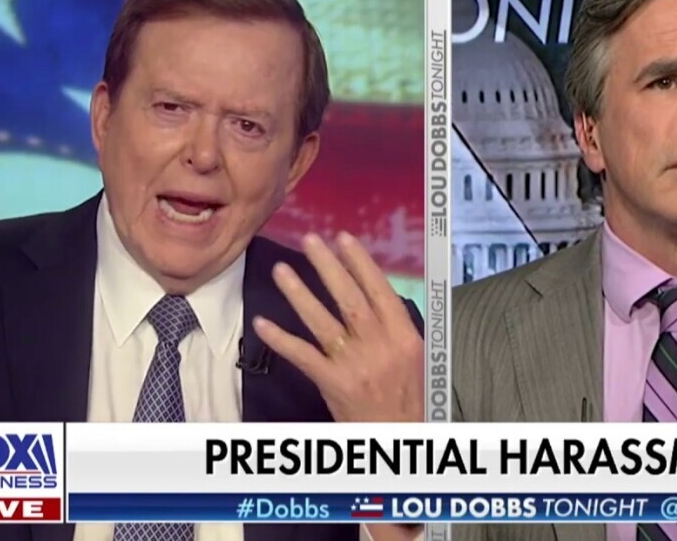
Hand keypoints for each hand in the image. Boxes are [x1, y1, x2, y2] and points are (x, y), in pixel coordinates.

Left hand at [253, 232, 423, 422]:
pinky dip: (281, 339)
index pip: (380, 291)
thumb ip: (395, 327)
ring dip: (300, 294)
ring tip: (282, 270)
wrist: (399, 436)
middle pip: (350, 300)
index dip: (360, 263)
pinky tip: (262, 323)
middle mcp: (380, 347)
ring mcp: (354, 365)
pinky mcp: (333, 384)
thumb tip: (373, 292)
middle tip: (310, 241)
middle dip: (328, 267)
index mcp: (404, 337)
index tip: (343, 240)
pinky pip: (303, 357)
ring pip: (323, 322)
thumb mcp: (414, 358)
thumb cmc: (408, 398)